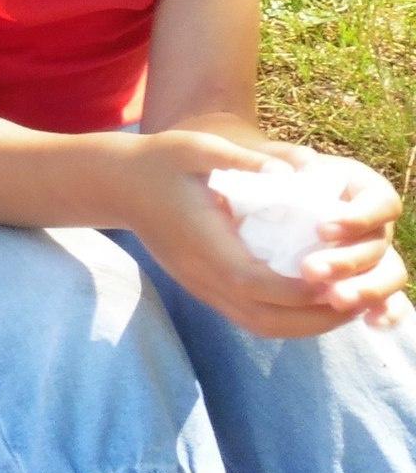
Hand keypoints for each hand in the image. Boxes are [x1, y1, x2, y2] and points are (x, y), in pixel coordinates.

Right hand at [131, 130, 404, 336]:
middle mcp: (202, 275)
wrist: (115, 183)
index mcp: (204, 245)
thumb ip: (240, 160)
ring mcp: (201, 285)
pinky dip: (287, 318)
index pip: (258, 284)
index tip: (339, 279)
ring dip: (304, 324)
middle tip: (356, 300)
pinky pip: (250, 317)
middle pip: (264, 319)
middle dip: (315, 319)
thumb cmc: (158, 161)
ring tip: (342, 304)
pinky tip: (310, 298)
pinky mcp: (202, 286)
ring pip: (258, 325)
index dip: (301, 290)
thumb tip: (288, 173)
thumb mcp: (196, 148)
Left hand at [249, 140, 409, 327]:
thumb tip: (279, 173)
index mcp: (363, 187)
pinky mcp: (363, 276)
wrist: (263, 192)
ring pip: (388, 274)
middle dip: (349, 261)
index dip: (359, 218)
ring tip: (335, 299)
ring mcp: (373, 251)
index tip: (321, 229)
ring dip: (365, 290)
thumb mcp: (270, 158)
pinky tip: (372, 323)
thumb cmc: (266, 169)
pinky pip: (386, 298)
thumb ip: (273, 160)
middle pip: (380, 245)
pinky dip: (385, 311)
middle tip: (310, 270)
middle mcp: (375, 221)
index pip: (381, 202)